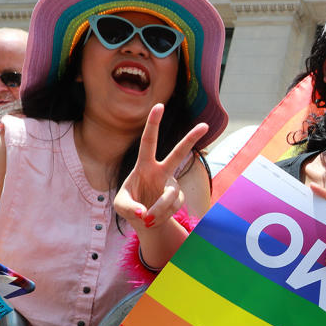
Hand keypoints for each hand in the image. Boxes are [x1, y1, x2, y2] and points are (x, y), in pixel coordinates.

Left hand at [114, 104, 207, 230]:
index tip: (159, 106)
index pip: (149, 141)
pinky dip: (161, 216)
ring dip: (158, 209)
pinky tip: (155, 219)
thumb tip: (145, 213)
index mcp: (144, 166)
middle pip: (179, 154)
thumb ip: (129, 208)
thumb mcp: (120, 207)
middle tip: (205, 125)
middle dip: (191, 139)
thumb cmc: (130, 206)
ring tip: (147, 218)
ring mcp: (172, 185)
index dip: (153, 124)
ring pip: (170, 195)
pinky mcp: (179, 199)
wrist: (144, 220)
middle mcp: (161, 172)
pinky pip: (173, 208)